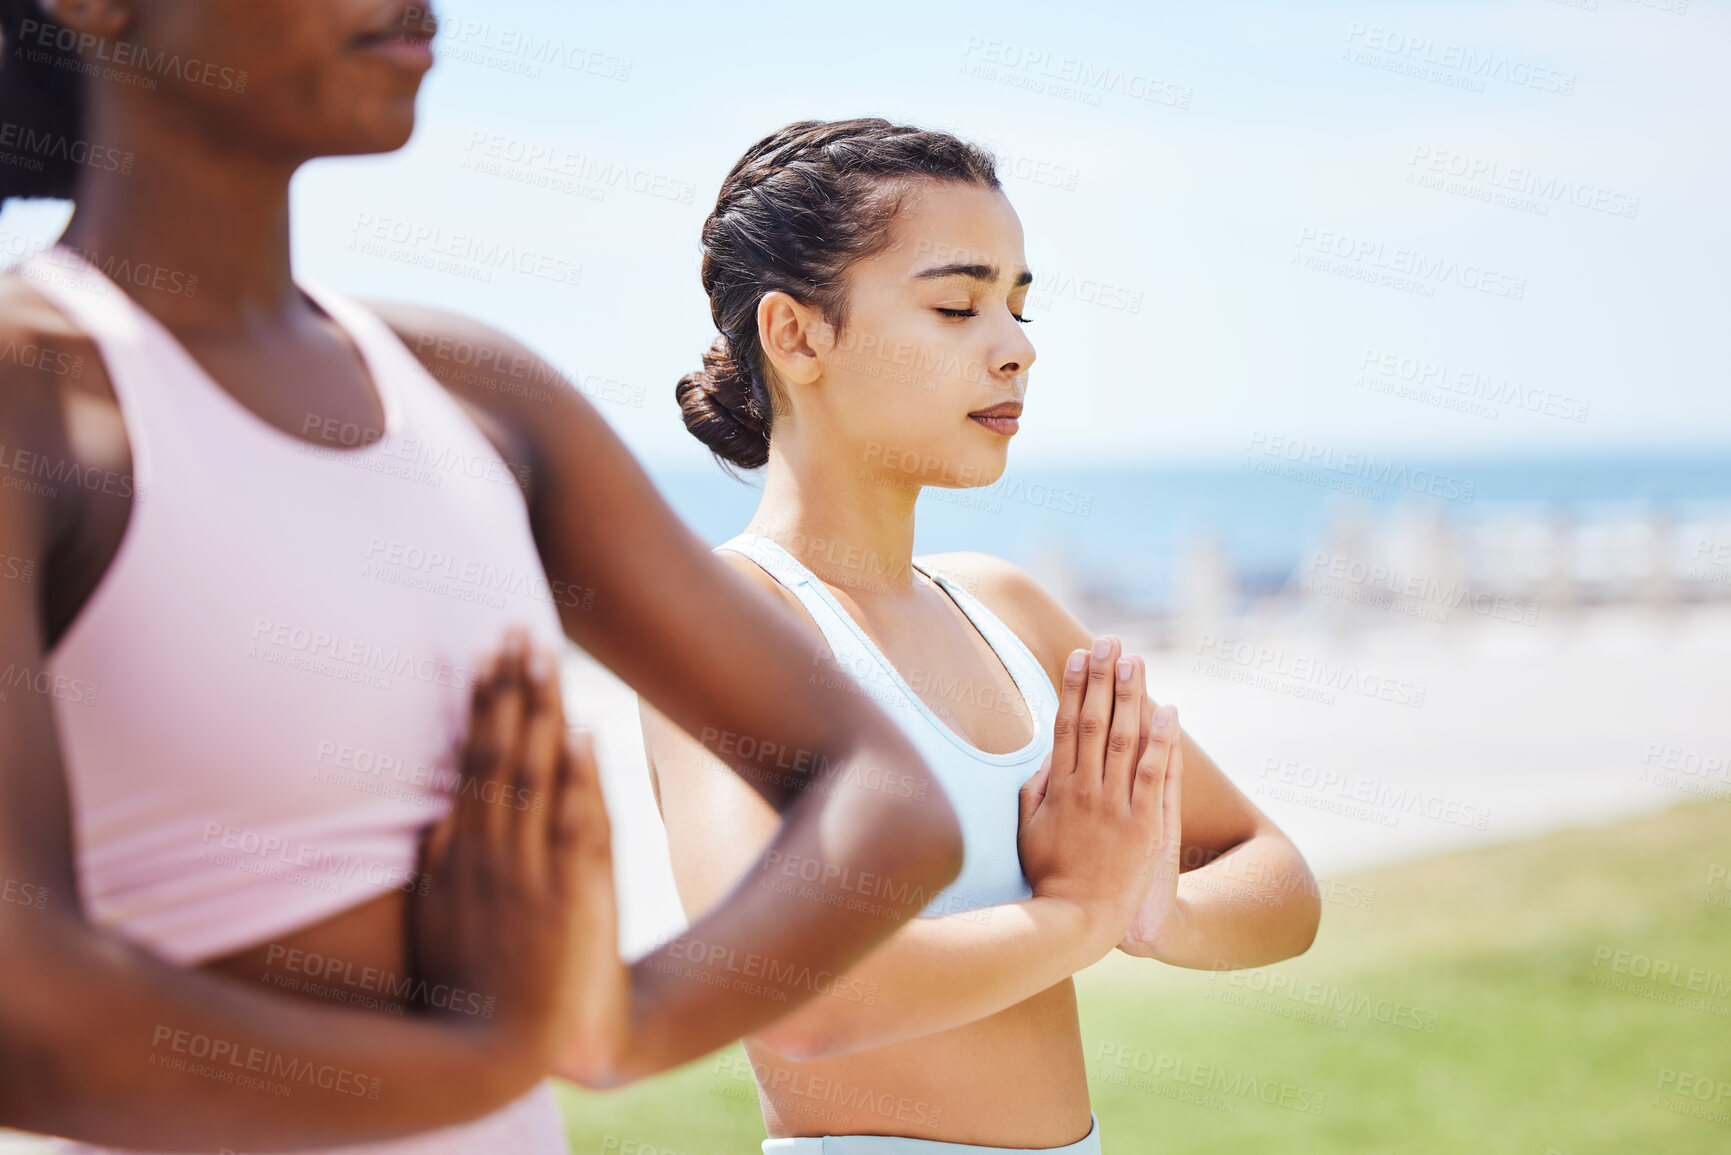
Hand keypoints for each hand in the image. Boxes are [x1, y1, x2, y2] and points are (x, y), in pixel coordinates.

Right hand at [412, 627, 627, 1085]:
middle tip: (519, 627)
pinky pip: (573, 825)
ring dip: (541, 713)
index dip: (482, 704)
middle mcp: (490, 851)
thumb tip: (440, 811)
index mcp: (458, 852)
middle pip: (502, 753)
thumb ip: (437, 863)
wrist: (498, 1048)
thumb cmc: (466, 984)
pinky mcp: (568, 896)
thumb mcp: (436, 918)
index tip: (487, 653)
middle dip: (511, 689)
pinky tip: (581, 733)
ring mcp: (529, 870)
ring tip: (546, 657)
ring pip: (535, 776)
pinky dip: (576, 778)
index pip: (472, 759)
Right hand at [1016, 636, 1170, 957]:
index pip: (1065, 725)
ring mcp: (1115, 805)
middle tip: (1108, 642)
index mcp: (1057, 789)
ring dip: (1130, 696)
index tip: (1078, 657)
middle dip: (1101, 678)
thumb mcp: (1026, 832)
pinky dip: (1160, 741)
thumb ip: (1033, 792)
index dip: (1072, 687)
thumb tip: (1044, 757)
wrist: (1079, 920)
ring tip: (1135, 661)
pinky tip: (1168, 712)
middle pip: (1093, 721)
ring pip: (1122, 738)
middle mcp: (1085, 789)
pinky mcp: (1143, 824)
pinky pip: (1152, 774)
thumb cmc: (1049, 879)